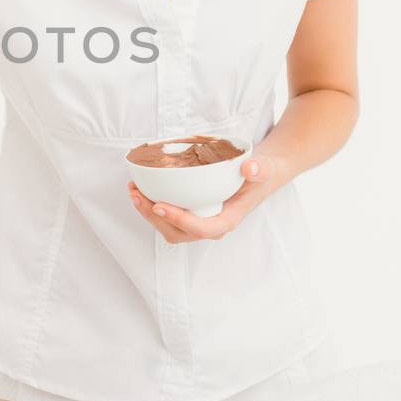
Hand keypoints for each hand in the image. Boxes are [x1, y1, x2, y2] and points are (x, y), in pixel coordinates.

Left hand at [127, 152, 284, 243]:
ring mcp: (200, 220)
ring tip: (134, 191)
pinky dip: (151, 206)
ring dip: (148, 212)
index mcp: (228, 219)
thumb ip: (260, 169)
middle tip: (136, 195)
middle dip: (154, 217)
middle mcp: (211, 224)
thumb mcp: (266, 169)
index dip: (179, 220)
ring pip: (169, 227)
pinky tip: (141, 189)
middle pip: (178, 232)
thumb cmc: (261, 174)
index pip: (202, 229)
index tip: (160, 205)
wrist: (259, 174)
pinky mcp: (191, 212)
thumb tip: (249, 169)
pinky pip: (168, 217)